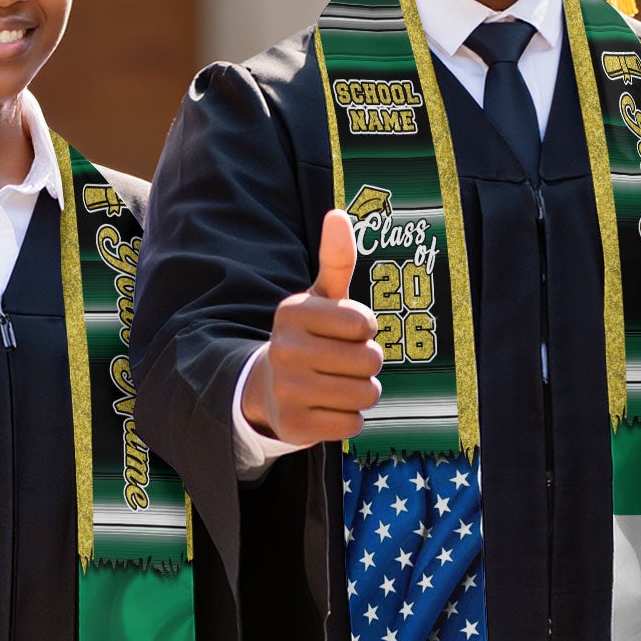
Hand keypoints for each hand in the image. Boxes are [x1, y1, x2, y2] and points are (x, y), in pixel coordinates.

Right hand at [242, 209, 383, 446]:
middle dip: (367, 362)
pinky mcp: (293, 427)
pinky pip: (352, 424)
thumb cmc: (311, 335)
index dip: (366, 329)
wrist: (269, 387)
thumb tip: (338, 214)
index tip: (346, 331)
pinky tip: (325, 407)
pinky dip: (348, 418)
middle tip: (342, 361)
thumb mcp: (322, 297)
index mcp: (292, 312)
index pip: (365, 324)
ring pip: (366, 394)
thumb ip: (336, 258)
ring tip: (337, 383)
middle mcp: (283, 350)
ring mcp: (286, 391)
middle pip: (370, 360)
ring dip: (363, 391)